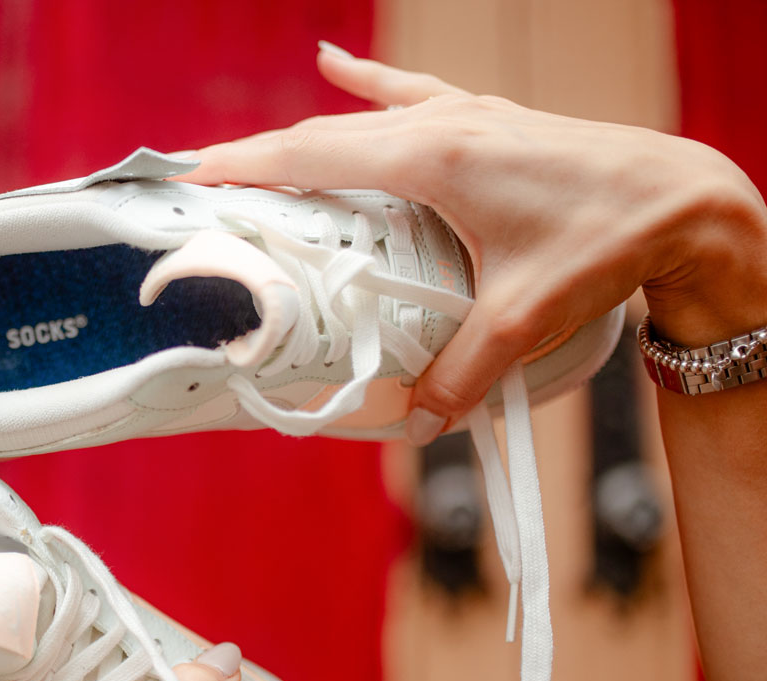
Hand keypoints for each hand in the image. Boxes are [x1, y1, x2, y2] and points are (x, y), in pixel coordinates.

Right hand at [187, 49, 766, 432]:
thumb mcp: (523, 319)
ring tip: (256, 154)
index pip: (315, 155)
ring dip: (305, 133)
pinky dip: (368, 83)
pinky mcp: (487, 122)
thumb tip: (415, 420)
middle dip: (262, 159)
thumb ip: (460, 374)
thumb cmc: (608, 240)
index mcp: (435, 157)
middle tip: (211, 187)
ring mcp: (465, 115)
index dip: (248, 167)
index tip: (195, 178)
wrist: (682, 200)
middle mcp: (441, 124)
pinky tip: (336, 64)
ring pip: (361, 117)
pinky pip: (411, 92)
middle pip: (325, 135)